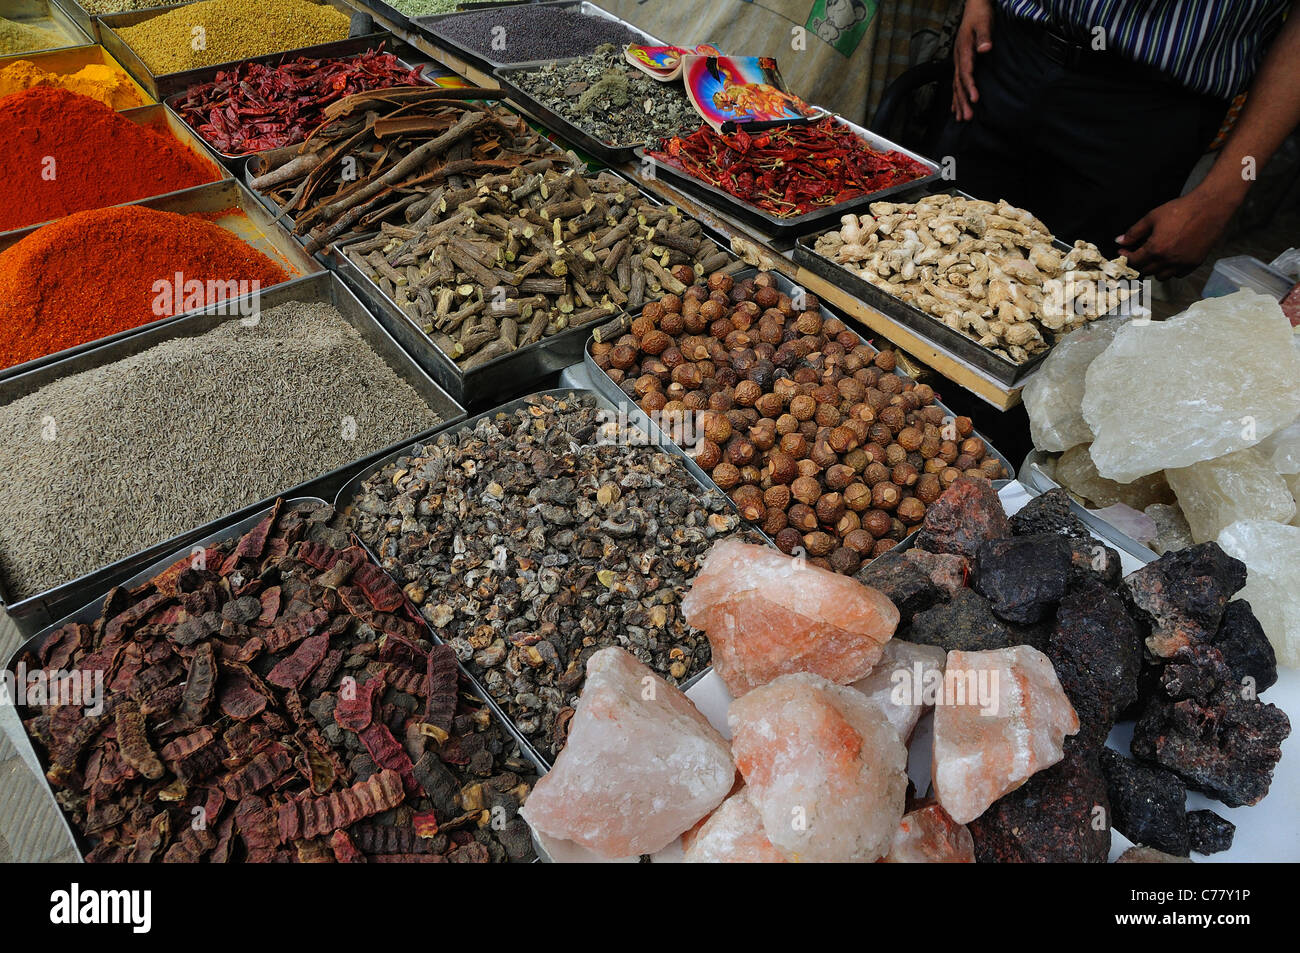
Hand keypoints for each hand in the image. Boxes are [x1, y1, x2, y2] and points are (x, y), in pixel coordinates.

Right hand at [952, 0, 993, 120]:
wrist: (974, 8)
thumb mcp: (984, 23)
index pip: (966, 72)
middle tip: (967, 117)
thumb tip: (985, 49)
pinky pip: (956, 83)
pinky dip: (956, 97)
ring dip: (959, 103)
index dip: (969, 86)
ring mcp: (958, 62)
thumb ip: (984, 36)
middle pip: (959, 84)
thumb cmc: (980, 15)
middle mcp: (958, 59)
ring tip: (961, 118)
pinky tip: (955, 108)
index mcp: (963, 50)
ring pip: (956, 86)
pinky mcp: (961, 63)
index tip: (975, 99)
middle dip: (962, 101)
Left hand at [1116, 190, 1237, 278]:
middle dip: (1138, 262)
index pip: (1133, 261)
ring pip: (1161, 276)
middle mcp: (1168, 260)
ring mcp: (1182, 264)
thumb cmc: (1181, 210)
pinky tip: (1170, 259)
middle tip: (1138, 253)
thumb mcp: (1152, 217)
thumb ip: (1134, 232)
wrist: (1210, 207)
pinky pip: (1178, 275)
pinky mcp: (1194, 264)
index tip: (1123, 251)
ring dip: (1154, 269)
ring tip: (1154, 257)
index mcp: (1155, 249)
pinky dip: (1171, 270)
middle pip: (1145, 271)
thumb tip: (1119, 241)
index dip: (1125, 256)